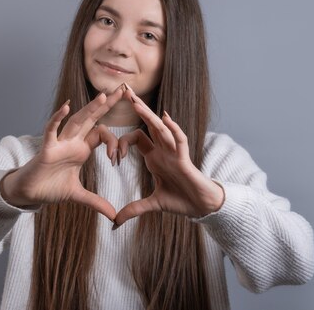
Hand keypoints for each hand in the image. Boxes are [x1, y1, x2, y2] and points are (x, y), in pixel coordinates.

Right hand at [0, 87, 124, 220]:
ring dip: (90, 109)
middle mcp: (72, 142)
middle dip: (108, 105)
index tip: (119, 158)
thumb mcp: (78, 196)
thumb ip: (96, 202)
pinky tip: (67, 107)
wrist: (29, 193)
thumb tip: (113, 216)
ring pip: (77, 121)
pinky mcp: (46, 149)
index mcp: (81, 149)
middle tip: (124, 89)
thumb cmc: (50, 187)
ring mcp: (59, 143)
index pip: (101, 134)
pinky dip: (58, 119)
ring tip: (104, 96)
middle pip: (92, 119)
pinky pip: (52, 130)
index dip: (114, 143)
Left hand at [114, 87, 224, 226]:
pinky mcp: (185, 159)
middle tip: (123, 91)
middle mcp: (163, 151)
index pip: (136, 139)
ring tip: (136, 102)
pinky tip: (166, 118)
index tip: (112, 157)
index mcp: (154, 157)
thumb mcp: (152, 204)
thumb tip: (115, 222)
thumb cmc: (180, 201)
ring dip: (149, 116)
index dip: (122, 143)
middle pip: (148, 125)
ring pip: (161, 129)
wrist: (201, 207)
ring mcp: (174, 153)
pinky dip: (173, 129)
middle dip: (137, 108)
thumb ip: (134, 209)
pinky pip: (179, 141)